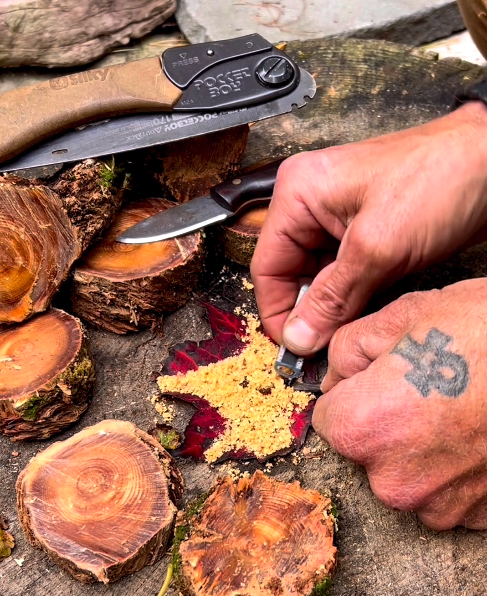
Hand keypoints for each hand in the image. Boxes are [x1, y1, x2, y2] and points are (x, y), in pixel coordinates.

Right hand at [251, 102, 486, 354]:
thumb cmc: (440, 179)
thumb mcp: (377, 248)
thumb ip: (331, 298)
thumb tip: (298, 337)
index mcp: (298, 194)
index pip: (267, 265)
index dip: (277, 312)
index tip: (293, 348)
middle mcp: (311, 205)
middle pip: (290, 273)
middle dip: (306, 312)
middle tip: (320, 349)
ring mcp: (338, 219)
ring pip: (318, 278)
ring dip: (330, 308)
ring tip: (343, 334)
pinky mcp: (364, 233)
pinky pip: (344, 274)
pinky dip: (350, 297)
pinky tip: (361, 314)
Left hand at [313, 279, 486, 529]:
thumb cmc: (485, 330)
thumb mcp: (403, 316)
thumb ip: (347, 349)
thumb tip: (334, 374)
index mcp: (364, 430)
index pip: (327, 418)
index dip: (351, 392)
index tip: (380, 377)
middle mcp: (395, 481)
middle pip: (365, 448)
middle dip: (383, 419)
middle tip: (427, 387)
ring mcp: (442, 505)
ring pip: (405, 471)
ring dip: (420, 446)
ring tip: (459, 407)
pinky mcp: (478, 516)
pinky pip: (445, 489)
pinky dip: (454, 466)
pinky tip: (478, 431)